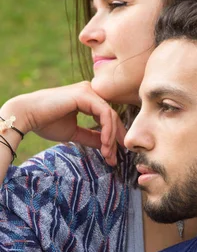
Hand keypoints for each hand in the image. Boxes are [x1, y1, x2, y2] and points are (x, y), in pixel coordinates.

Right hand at [3, 82, 125, 165]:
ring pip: (111, 116)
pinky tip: (105, 143)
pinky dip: (107, 130)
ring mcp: (88, 91)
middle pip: (112, 117)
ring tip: (108, 154)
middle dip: (114, 140)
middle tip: (113, 159)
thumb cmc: (46, 123)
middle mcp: (90, 92)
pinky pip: (104, 113)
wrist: (26, 116)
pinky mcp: (85, 94)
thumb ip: (91, 136)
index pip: (107, 118)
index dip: (113, 137)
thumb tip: (107, 146)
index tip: (112, 157)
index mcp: (87, 99)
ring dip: (111, 138)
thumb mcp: (74, 132)